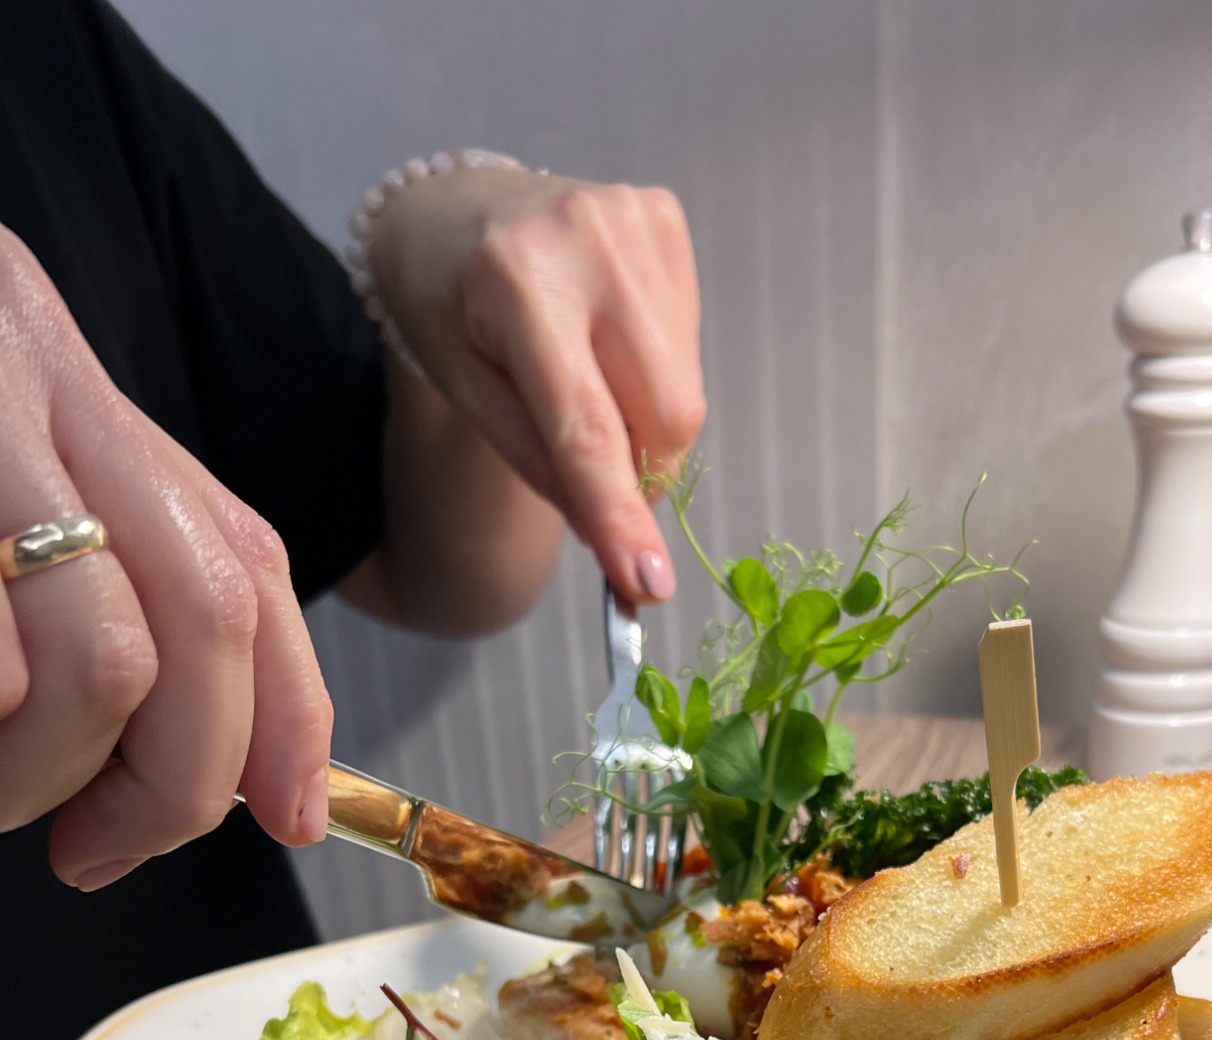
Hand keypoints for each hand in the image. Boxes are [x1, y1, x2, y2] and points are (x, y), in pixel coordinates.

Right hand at [0, 228, 331, 887]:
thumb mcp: (8, 494)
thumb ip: (116, 595)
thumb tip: (249, 783)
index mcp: (77, 393)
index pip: (247, 566)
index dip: (290, 715)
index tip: (286, 820)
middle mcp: (30, 380)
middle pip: (202, 621)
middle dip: (173, 782)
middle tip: (96, 849)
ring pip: (99, 665)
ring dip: (49, 778)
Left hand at [368, 165, 705, 605]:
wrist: (449, 207)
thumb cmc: (447, 307)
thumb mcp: (467, 392)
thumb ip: (541, 463)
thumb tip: (616, 540)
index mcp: (517, 282)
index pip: (587, 427)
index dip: (620, 512)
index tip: (646, 582)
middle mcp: (586, 238)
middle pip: (664, 413)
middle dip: (642, 471)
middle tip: (599, 479)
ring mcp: (634, 219)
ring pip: (683, 388)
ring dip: (646, 423)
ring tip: (585, 383)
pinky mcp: (664, 217)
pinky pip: (687, 344)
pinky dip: (654, 373)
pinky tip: (605, 342)